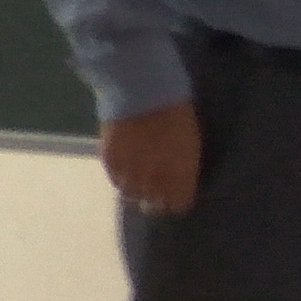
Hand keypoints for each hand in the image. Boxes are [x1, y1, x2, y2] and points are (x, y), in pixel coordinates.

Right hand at [105, 100, 202, 214]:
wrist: (142, 94)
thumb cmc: (176, 114)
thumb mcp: (190, 144)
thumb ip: (183, 168)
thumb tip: (176, 182)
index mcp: (181, 176)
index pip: (178, 205)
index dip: (177, 202)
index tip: (176, 196)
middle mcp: (155, 181)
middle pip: (153, 206)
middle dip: (156, 201)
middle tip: (156, 190)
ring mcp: (130, 172)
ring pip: (131, 195)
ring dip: (136, 190)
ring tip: (138, 179)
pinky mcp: (110, 162)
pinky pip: (115, 180)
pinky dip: (120, 178)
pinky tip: (124, 169)